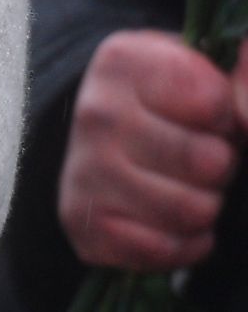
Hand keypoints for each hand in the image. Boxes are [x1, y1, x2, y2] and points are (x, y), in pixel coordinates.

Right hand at [58, 30, 238, 270]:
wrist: (117, 140)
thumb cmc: (180, 103)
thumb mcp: (219, 70)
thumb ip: (247, 76)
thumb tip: (246, 113)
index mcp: (125, 61)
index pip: (213, 102)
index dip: (226, 114)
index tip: (208, 112)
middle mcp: (94, 112)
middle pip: (207, 162)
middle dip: (221, 164)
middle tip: (201, 155)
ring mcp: (82, 170)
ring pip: (190, 210)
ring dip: (206, 206)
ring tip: (187, 186)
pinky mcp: (81, 222)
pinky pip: (161, 250)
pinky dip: (184, 244)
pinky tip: (174, 223)